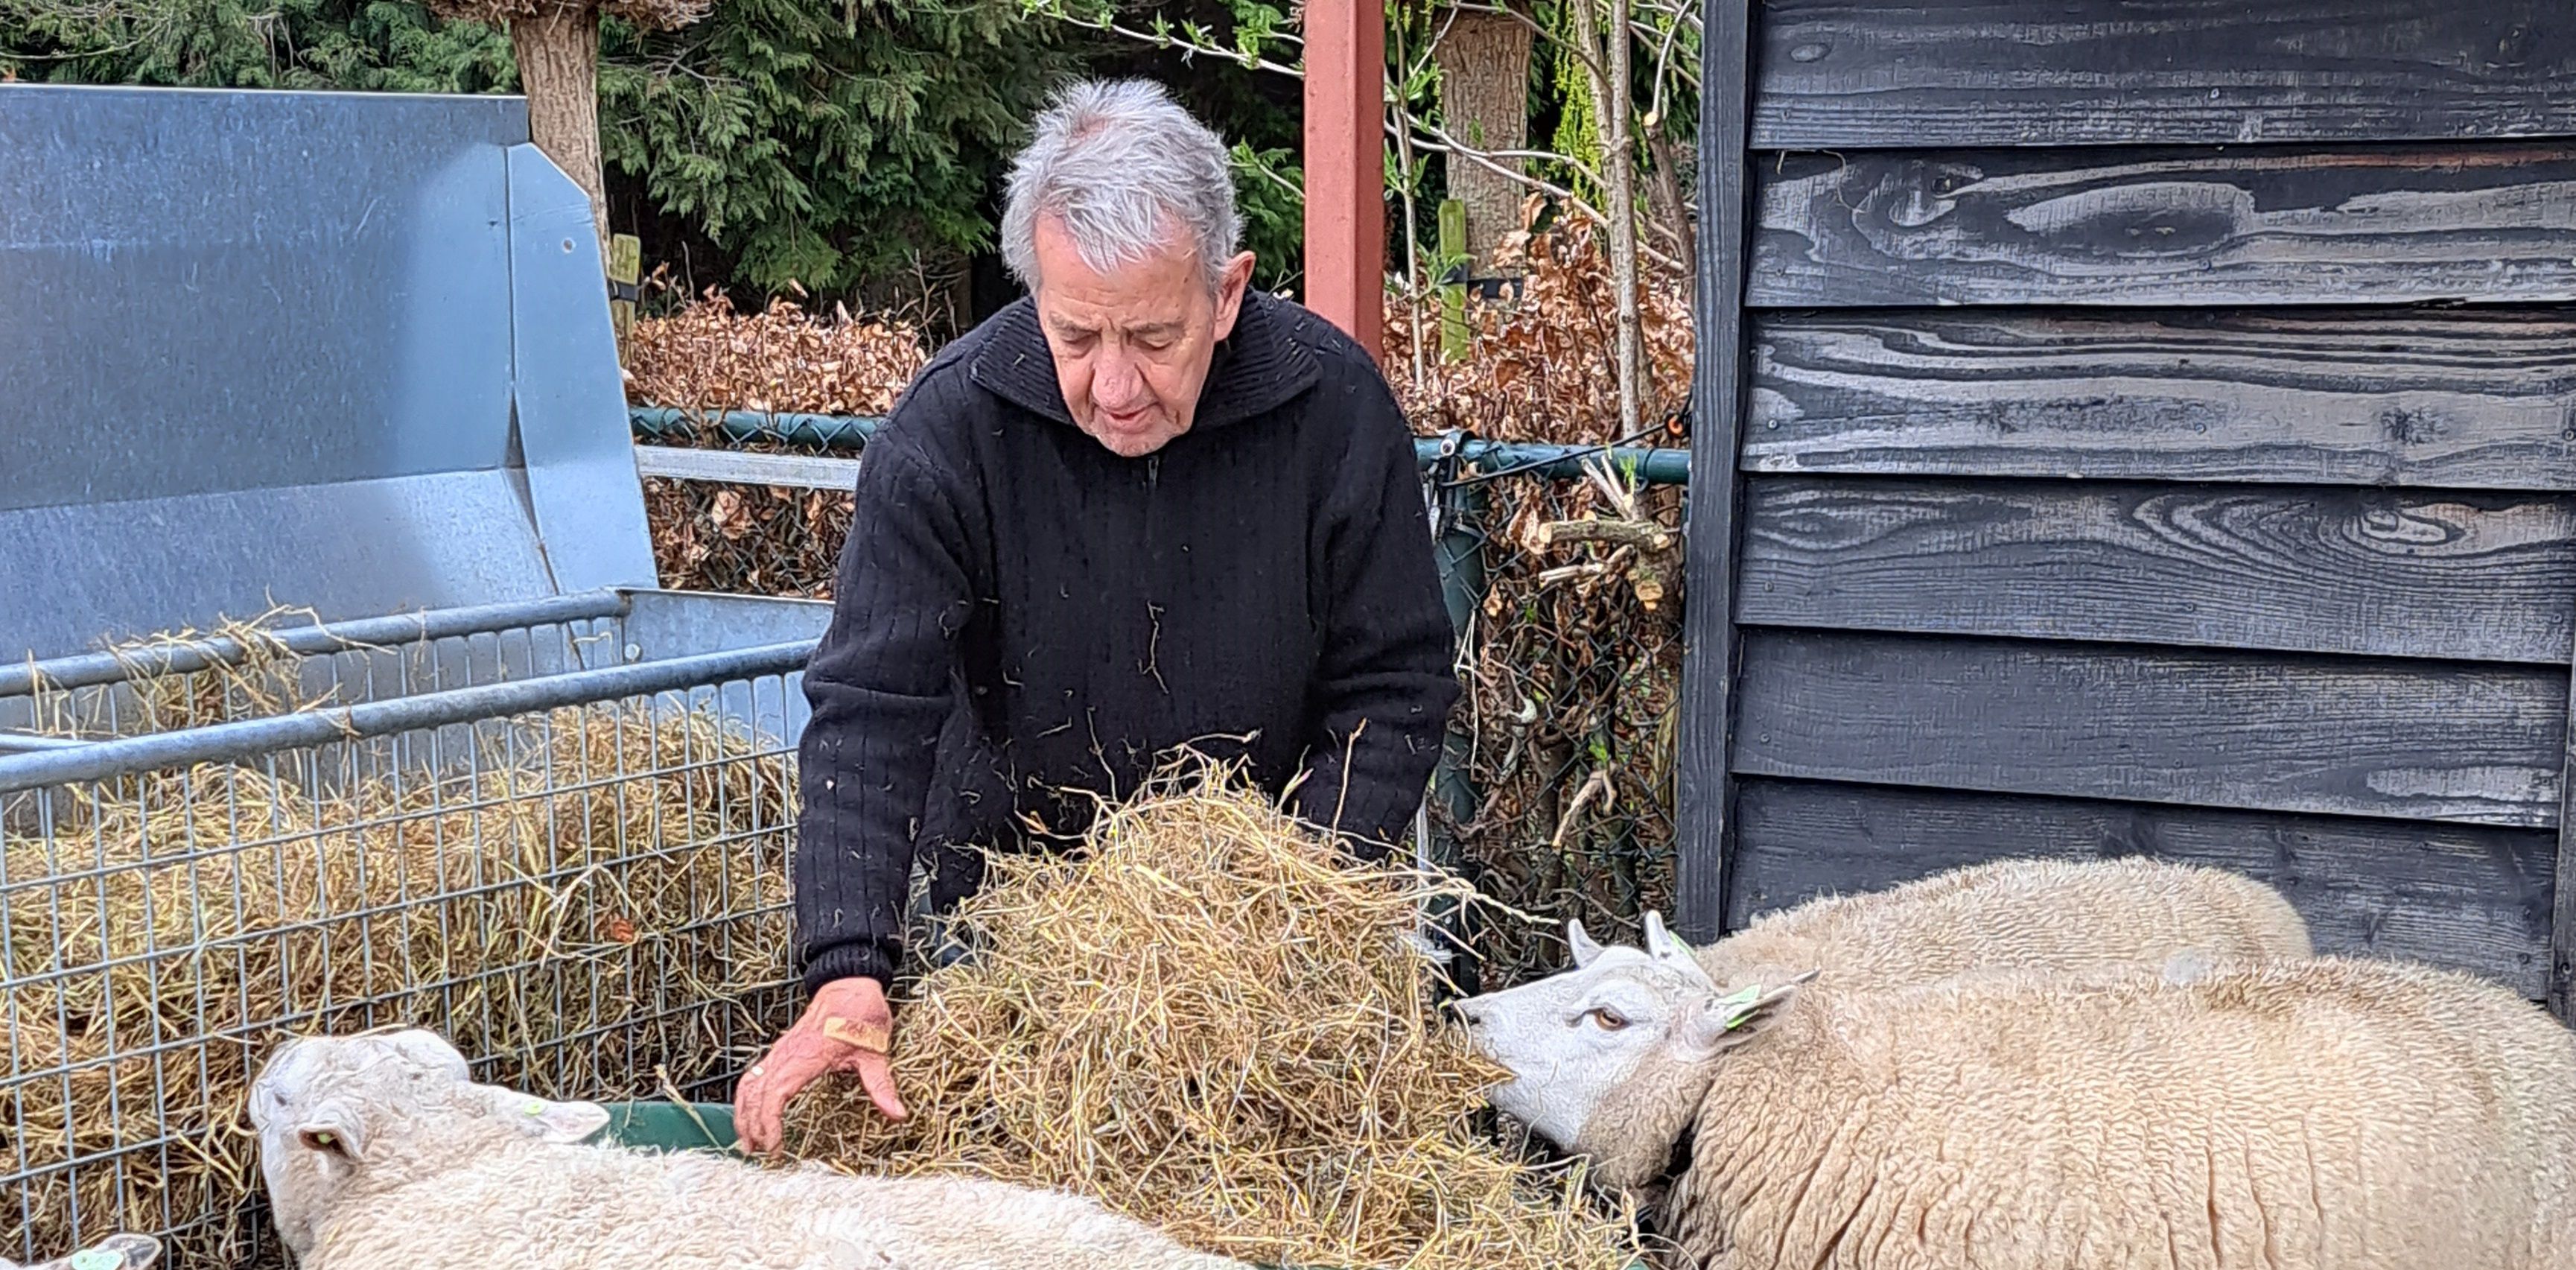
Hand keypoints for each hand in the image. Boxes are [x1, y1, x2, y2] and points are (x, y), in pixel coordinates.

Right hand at [733, 976, 908, 1156]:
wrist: (848, 986)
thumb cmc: (861, 1016)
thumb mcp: (875, 1052)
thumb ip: (881, 1085)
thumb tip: (897, 1114)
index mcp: (807, 1057)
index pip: (776, 1094)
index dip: (770, 1122)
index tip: (775, 1147)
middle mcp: (786, 1055)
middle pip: (756, 1094)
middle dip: (753, 1126)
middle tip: (761, 1154)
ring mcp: (780, 1052)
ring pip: (749, 1084)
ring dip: (744, 1113)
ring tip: (748, 1141)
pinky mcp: (780, 1051)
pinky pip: (754, 1074)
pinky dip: (746, 1097)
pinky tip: (750, 1113)